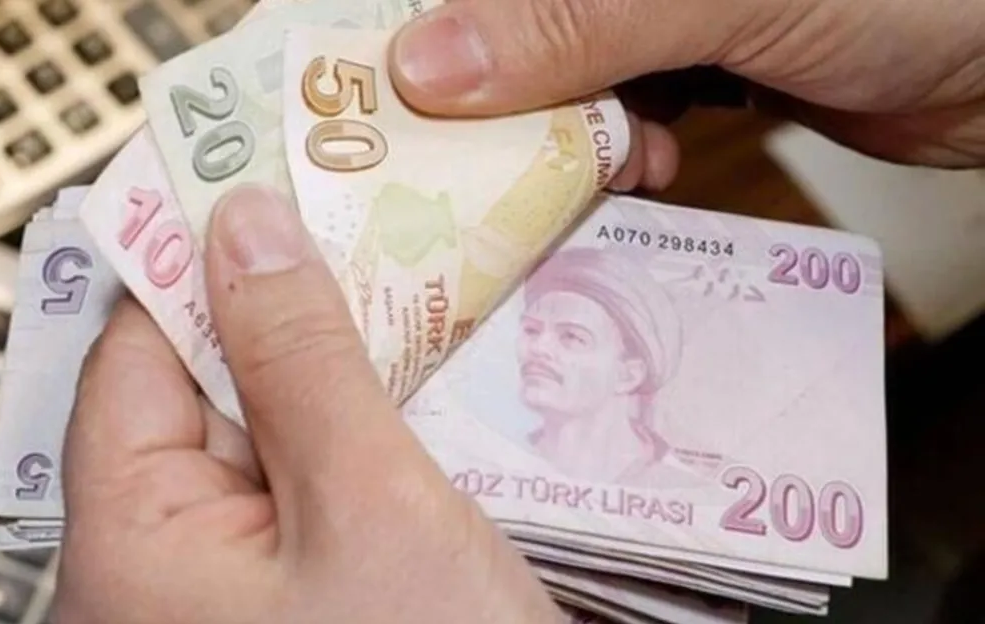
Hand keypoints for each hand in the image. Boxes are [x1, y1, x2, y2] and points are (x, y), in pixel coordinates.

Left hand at [52, 184, 564, 623]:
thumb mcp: (370, 508)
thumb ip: (300, 360)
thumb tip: (246, 228)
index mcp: (128, 545)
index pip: (132, 353)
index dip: (196, 258)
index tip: (265, 186)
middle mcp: (151, 573)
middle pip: (197, 393)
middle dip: (285, 319)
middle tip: (369, 242)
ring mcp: (218, 595)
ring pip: (261, 442)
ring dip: (335, 382)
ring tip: (412, 315)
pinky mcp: (284, 604)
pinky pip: (301, 496)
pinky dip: (356, 444)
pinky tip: (418, 406)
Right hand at [386, 0, 984, 189]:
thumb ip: (575, 19)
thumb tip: (421, 67)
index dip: (418, 28)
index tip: (373, 94)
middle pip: (505, 26)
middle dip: (487, 92)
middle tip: (466, 160)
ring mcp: (652, 9)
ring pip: (553, 72)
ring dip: (556, 134)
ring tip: (591, 166)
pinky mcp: (689, 55)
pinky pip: (612, 105)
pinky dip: (613, 148)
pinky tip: (643, 167)